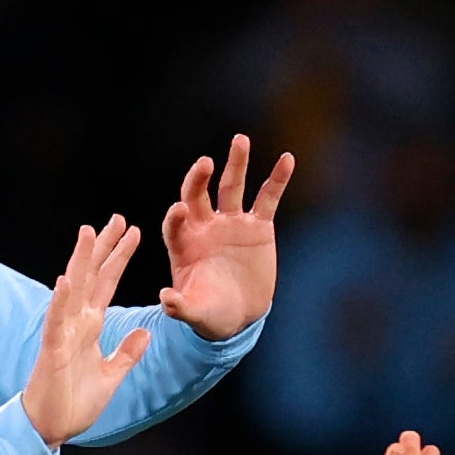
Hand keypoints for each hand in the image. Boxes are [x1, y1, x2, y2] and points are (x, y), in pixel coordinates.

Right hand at [21, 217, 149, 445]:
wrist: (51, 427)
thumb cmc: (74, 402)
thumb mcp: (111, 376)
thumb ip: (127, 353)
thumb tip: (145, 331)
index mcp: (91, 327)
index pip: (107, 284)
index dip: (119, 258)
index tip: (132, 233)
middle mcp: (77, 323)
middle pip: (92, 276)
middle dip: (105, 248)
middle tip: (118, 218)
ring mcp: (63, 332)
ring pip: (73, 289)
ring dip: (80, 261)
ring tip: (89, 232)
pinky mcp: (53, 349)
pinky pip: (56, 320)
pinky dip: (61, 300)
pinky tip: (66, 279)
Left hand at [160, 135, 292, 339]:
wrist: (239, 313)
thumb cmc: (210, 312)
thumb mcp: (195, 313)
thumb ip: (180, 306)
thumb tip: (166, 299)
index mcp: (184, 244)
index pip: (175, 223)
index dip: (176, 216)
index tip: (179, 209)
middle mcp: (205, 226)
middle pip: (198, 194)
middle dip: (198, 178)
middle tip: (205, 163)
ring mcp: (232, 222)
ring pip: (232, 187)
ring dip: (236, 163)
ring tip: (240, 141)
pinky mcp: (258, 226)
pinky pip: (268, 198)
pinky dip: (277, 179)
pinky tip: (287, 160)